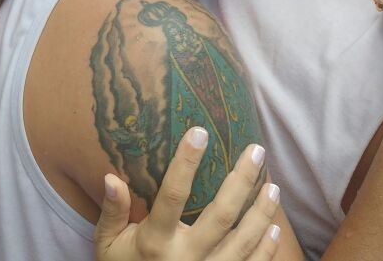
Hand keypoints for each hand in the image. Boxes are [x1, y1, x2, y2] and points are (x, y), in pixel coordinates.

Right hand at [93, 127, 280, 260]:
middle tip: (257, 151)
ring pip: (242, 242)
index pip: (173, 195)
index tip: (199, 133)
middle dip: (241, 181)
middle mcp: (184, 258)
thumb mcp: (108, 244)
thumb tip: (111, 178)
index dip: (186, 163)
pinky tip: (274, 228)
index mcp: (155, 241)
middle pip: (221, 216)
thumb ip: (111, 212)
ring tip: (273, 186)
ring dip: (261, 213)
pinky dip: (265, 249)